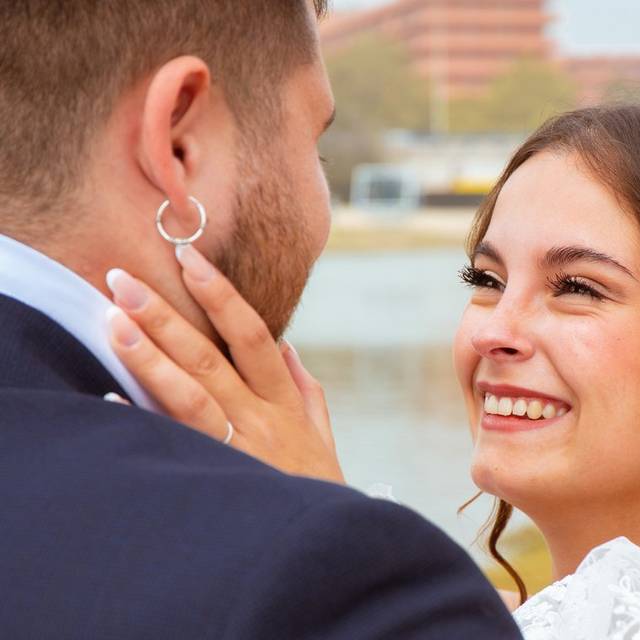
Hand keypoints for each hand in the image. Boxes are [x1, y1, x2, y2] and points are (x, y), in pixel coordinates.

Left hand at [105, 244, 343, 482]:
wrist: (327, 543)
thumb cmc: (317, 487)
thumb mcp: (321, 436)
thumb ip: (305, 390)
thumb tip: (287, 348)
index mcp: (284, 401)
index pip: (252, 335)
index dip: (221, 295)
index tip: (190, 260)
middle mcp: (259, 419)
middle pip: (209, 358)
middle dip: (166, 316)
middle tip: (124, 281)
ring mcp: (236, 449)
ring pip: (189, 395)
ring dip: (149, 356)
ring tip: (114, 323)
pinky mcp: (216, 478)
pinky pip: (173, 446)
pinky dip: (141, 422)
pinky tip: (111, 399)